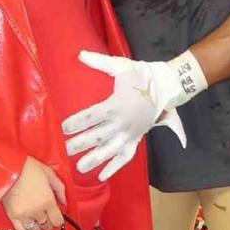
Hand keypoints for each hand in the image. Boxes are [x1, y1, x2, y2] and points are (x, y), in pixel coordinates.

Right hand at [1, 157, 64, 229]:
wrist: (9, 168)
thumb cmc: (28, 168)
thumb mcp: (49, 173)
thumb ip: (60, 189)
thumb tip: (64, 201)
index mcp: (48, 200)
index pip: (58, 221)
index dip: (58, 219)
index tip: (56, 215)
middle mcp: (37, 210)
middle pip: (47, 227)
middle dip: (49, 221)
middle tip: (46, 214)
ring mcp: (24, 215)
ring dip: (38, 226)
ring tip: (37, 218)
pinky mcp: (13, 216)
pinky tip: (28, 223)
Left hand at [61, 52, 191, 180]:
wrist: (166, 86)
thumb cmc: (141, 75)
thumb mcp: (121, 66)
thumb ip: (99, 62)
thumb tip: (79, 54)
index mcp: (116, 105)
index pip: (91, 116)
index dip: (76, 123)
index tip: (63, 127)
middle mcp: (122, 122)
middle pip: (97, 136)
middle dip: (80, 144)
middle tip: (65, 149)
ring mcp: (130, 133)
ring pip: (110, 150)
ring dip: (95, 159)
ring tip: (79, 167)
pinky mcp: (137, 139)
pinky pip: (126, 157)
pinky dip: (115, 167)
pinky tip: (102, 176)